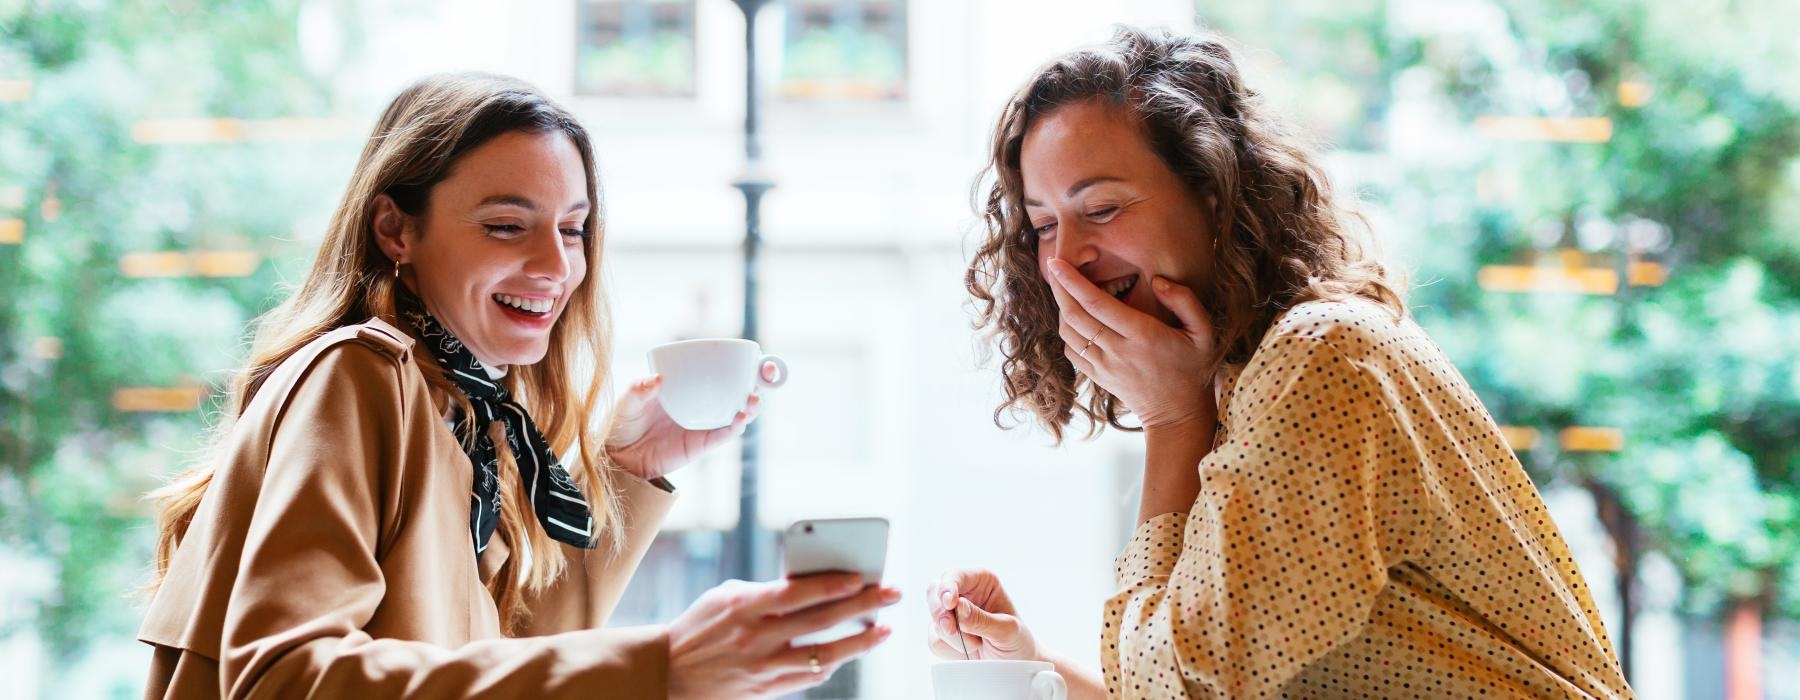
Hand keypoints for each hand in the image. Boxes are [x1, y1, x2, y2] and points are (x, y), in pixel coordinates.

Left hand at [604, 362, 778, 480]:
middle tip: (766, 374)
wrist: (620, 456)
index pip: (723, 371)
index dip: (746, 364)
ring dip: (751, 406)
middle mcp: (703, 403)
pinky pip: (722, 435)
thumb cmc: (625, 422)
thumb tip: (656, 379)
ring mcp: (704, 424)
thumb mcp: (628, 400)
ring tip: (753, 399)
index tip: (759, 357)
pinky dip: (733, 427)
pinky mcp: (701, 444)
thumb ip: (639, 389)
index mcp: (692, 385)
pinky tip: (739, 419)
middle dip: (760, 382)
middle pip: (740, 391)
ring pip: (738, 413)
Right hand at [667, 574, 899, 699]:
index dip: (833, 585)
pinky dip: (833, 664)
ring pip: (822, 655)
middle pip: (820, 621)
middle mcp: (756, 637)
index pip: (797, 593)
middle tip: (891, 594)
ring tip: (884, 630)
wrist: (668, 673)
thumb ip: (766, 590)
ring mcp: (762, 667)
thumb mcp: (726, 597)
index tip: (863, 576)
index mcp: (744, 606)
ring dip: (859, 642)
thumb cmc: (701, 626)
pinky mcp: (765, 689)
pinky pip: (809, 678)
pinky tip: (850, 651)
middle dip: (862, 606)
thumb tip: (811, 585)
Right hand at [925, 569, 1037, 661]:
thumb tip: (957, 607)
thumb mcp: (1006, 630)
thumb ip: (982, 619)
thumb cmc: (1016, 641)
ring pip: (934, 619)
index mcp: (981, 582)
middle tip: (953, 629)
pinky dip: (951, 650)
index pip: (956, 575)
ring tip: (977, 645)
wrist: (1015, 666)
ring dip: (953, 637)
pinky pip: (935, 641)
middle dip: (941, 613)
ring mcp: (951, 614)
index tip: (950, 602)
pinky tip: (968, 652)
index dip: (948, 586)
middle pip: (934, 592)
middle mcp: (963, 593)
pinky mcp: (943, 634)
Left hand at [1045, 258, 1219, 429]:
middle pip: (1075, 315)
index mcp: (1142, 335)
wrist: (1178, 413)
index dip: (1073, 281)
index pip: (1097, 303)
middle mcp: (1117, 351)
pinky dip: (1066, 331)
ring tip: (1064, 288)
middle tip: (1053, 266)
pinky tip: (1074, 318)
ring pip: (1069, 333)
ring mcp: (1104, 366)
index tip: (1057, 262)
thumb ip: (1185, 301)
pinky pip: (1071, 351)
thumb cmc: (1194, 367)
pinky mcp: (1097, 377)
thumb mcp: (1203, 331)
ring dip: (1061, 308)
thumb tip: (1158, 281)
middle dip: (1059, 288)